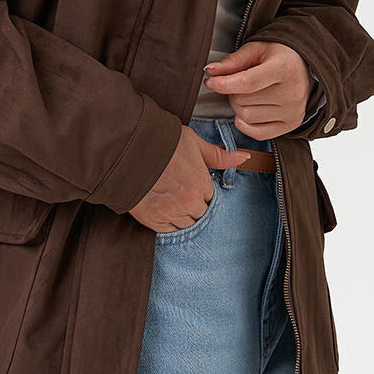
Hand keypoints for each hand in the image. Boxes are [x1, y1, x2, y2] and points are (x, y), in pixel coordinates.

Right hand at [128, 124, 250, 232]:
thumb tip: (244, 157)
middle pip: (200, 215)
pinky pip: (169, 231)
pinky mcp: (153, 220)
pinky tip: (162, 210)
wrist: (129, 148)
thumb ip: (219, 155)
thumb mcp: (194, 143)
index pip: (210, 199)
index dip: (201, 193)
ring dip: (182, 217)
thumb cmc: (162, 142)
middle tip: (180, 194)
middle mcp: (189, 201)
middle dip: (193, 206)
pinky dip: (168, 224)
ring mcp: (171, 212)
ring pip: (186, 225)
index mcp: (202, 183)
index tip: (191, 186)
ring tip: (170, 201)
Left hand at [202, 41, 312, 139]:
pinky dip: (246, 124)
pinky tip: (249, 110)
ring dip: (238, 107)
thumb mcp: (256, 49)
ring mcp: (293, 111)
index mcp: (284, 69)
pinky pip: (258, 133)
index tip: (210, 81)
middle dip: (232, 92)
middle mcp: (292, 92)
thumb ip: (233, 61)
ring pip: (247, 117)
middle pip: (244, 101)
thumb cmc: (278, 55)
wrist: (304, 65)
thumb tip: (211, 71)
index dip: (223, 84)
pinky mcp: (291, 124)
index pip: (247, 83)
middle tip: (239, 83)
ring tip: (247, 94)